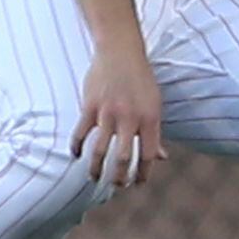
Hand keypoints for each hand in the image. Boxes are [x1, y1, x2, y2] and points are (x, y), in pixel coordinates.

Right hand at [69, 42, 163, 187]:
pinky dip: (76, 148)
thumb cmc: (141, 80)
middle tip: (116, 186)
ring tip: (94, 178)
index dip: (143, 173)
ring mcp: (108, 112)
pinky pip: (80, 134)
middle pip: (124, 158)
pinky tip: (76, 156)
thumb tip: (162, 158)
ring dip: (96, 169)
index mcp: (150, 118)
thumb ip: (154, 133)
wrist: (121, 52)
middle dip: (119, 177)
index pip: (149, 154)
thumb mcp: (154, 105)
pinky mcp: (90, 106)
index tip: (137, 184)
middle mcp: (130, 117)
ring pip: (100, 150)